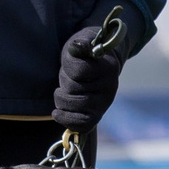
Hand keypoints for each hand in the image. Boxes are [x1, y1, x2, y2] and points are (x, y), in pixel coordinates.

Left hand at [53, 13, 127, 127]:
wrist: (101, 68)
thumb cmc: (86, 55)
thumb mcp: (82, 43)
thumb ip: (80, 45)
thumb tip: (77, 46)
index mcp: (108, 67)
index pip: (78, 71)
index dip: (68, 68)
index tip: (70, 64)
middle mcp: (110, 87)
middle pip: (73, 89)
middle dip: (64, 83)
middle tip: (68, 79)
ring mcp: (104, 104)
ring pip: (73, 106)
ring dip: (61, 99)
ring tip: (63, 93)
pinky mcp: (97, 116)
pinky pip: (80, 125)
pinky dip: (65, 119)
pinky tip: (58, 112)